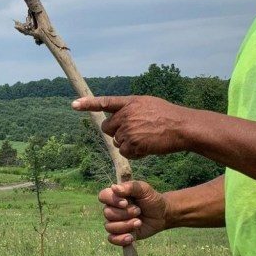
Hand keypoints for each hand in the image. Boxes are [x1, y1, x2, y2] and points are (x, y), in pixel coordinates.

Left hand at [73, 96, 196, 158]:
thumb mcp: (148, 104)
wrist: (182, 127)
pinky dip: (134, 153)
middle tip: (134, 132)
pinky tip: (147, 147)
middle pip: (107, 128)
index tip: (74, 104)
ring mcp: (128, 129)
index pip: (105, 102)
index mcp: (130, 102)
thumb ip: (131, 108)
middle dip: (116, 132)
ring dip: (128, 144)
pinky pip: (125, 152)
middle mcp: (126, 115)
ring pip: (116, 142)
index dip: (88, 104)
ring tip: (146, 138)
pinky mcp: (133, 143)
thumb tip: (117, 118)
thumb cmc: (168, 116)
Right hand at [98, 181, 167, 246]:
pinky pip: (112, 239)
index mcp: (116, 196)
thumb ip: (130, 186)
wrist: (162, 215)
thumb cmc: (151, 200)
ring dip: (125, 226)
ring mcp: (115, 222)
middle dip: (124, 214)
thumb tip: (114, 187)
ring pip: (109, 227)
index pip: (103, 196)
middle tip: (138, 211)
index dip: (112, 200)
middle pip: (107, 213)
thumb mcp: (144, 189)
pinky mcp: (120, 234)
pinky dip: (120, 239)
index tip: (125, 203)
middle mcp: (113, 209)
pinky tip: (131, 237)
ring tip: (139, 222)